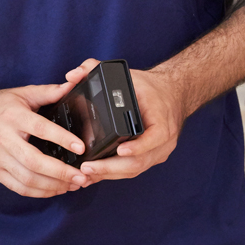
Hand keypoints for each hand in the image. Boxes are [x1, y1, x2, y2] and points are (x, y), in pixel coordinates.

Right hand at [0, 81, 87, 197]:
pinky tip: (55, 189)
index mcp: (13, 116)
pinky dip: (39, 192)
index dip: (62, 139)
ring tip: (74, 184)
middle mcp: (4, 139)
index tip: (81, 148)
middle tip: (82, 176)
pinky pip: (19, 188)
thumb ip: (47, 92)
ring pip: (27, 179)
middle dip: (61, 172)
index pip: (40, 129)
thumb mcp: (20, 94)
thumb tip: (70, 87)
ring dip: (53, 185)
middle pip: (34, 161)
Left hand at [63, 59, 186, 184]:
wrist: (172, 94)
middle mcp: (163, 139)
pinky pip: (132, 170)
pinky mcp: (151, 158)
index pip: (153, 138)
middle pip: (139, 161)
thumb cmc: (149, 87)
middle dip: (111, 167)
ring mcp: (159, 151)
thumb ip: (96, 68)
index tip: (120, 149)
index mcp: (161, 119)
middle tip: (88, 168)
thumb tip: (72, 75)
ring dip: (110, 174)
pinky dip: (114, 174)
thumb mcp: (126, 74)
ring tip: (86, 174)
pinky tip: (95, 176)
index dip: (138, 147)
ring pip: (134, 170)